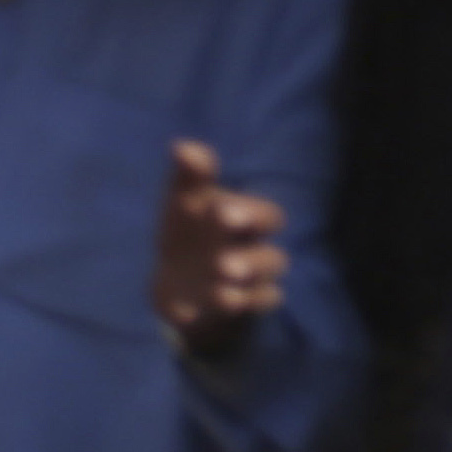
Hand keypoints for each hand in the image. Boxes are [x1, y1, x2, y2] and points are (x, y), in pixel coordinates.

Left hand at [152, 138, 288, 362]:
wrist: (180, 280)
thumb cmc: (187, 229)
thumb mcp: (182, 201)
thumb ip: (187, 177)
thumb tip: (184, 147)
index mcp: (240, 215)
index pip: (264, 213)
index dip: (248, 211)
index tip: (222, 211)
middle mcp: (252, 245)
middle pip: (271, 246)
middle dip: (251, 243)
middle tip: (226, 238)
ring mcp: (252, 276)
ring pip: (267, 273)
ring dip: (246, 270)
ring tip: (223, 271)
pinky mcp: (244, 303)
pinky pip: (256, 303)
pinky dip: (240, 301)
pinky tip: (220, 298)